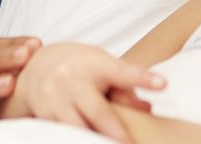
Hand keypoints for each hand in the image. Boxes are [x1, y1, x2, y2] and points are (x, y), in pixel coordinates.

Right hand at [0, 43, 165, 142]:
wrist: (37, 66)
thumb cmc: (83, 68)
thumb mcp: (105, 67)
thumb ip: (126, 87)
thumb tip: (147, 107)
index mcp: (95, 64)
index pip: (122, 71)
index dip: (142, 77)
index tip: (163, 83)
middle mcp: (72, 78)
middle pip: (97, 110)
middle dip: (115, 131)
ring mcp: (54, 97)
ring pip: (76, 127)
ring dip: (92, 139)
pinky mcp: (43, 114)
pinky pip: (62, 134)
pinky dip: (76, 140)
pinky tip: (85, 142)